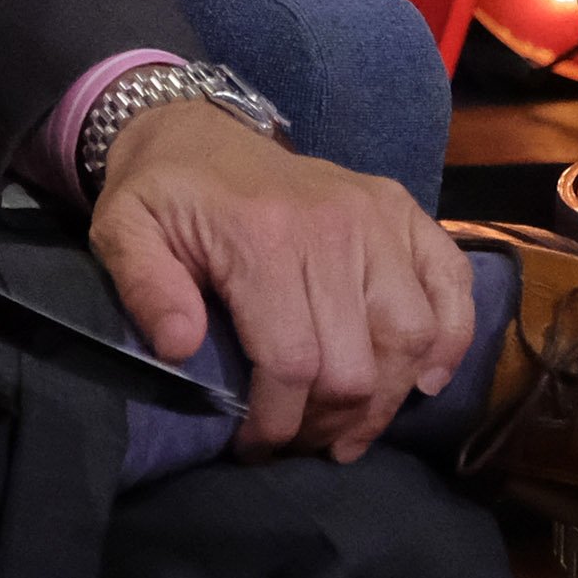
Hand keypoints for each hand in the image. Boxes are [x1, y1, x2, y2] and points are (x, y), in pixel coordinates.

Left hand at [92, 99, 473, 465]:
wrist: (200, 129)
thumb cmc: (165, 193)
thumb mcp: (125, 230)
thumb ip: (144, 287)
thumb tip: (180, 348)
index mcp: (266, 238)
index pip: (292, 361)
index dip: (277, 423)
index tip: (253, 449)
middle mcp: (336, 226)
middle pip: (357, 362)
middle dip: (327, 422)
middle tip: (298, 440)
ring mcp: (378, 216)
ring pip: (412, 335)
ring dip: (386, 399)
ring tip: (350, 429)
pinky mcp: (403, 209)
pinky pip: (451, 282)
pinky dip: (452, 338)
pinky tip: (423, 380)